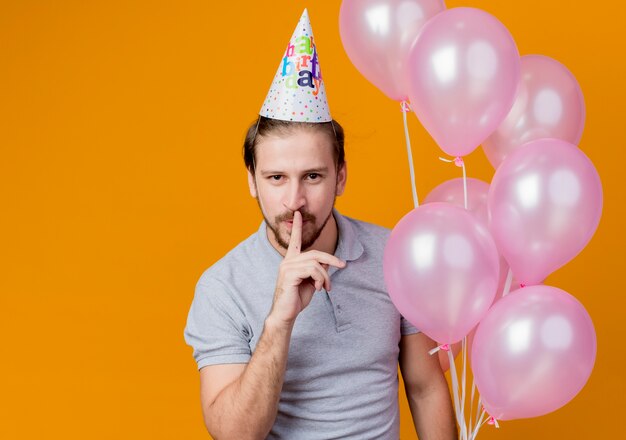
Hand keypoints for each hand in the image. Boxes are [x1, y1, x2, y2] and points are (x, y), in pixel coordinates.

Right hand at [269, 211, 345, 325]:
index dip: (297, 227)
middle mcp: (288, 261)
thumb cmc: (296, 298)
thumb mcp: (311, 282)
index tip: (298, 213)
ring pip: (316, 263)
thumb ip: (317, 270)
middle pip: (315, 253)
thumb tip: (327, 263)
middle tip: (343, 265)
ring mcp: (287, 267)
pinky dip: (320, 280)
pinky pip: (312, 271)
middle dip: (331, 258)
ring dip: (325, 277)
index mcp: (291, 260)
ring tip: (325, 288)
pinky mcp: (289, 275)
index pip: (295, 240)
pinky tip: (318, 289)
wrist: (285, 314)